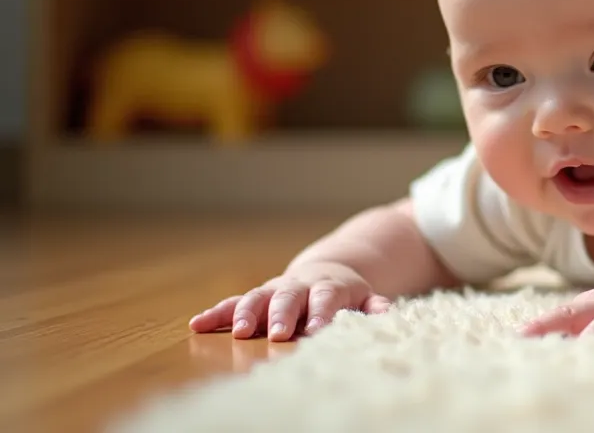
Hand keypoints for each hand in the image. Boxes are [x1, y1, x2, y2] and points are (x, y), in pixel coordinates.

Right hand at [189, 261, 391, 341]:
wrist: (327, 271)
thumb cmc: (347, 293)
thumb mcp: (365, 296)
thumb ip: (374, 306)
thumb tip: (386, 312)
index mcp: (329, 287)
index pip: (326, 298)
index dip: (321, 312)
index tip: (316, 329)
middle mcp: (299, 286)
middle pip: (289, 297)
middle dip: (282, 314)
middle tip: (278, 333)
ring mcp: (275, 290)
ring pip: (258, 298)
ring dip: (246, 313)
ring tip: (239, 331)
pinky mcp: (255, 298)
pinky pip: (233, 303)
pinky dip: (216, 313)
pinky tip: (197, 324)